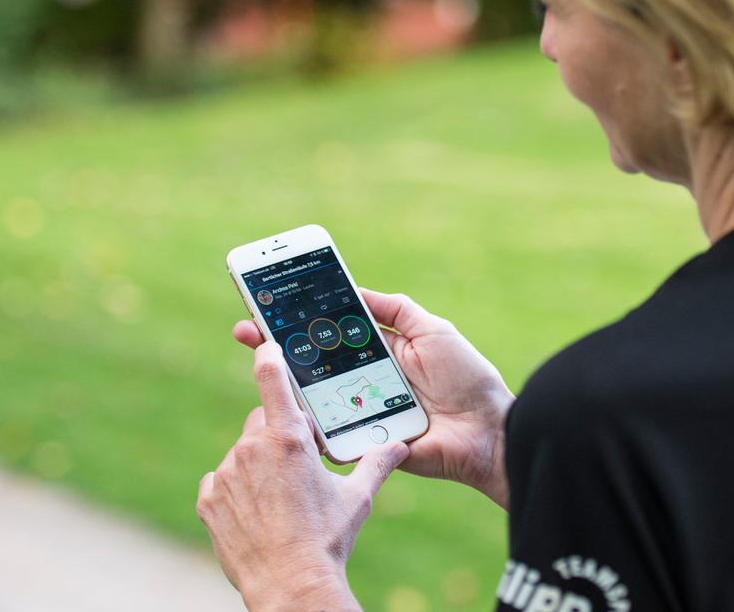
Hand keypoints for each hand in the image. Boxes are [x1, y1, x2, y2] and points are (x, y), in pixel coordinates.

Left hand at [196, 341, 408, 610]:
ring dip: (258, 466)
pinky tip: (257, 513)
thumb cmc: (328, 539)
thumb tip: (399, 445)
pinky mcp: (208, 500)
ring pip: (242, 455)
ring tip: (281, 500)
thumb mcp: (358, 498)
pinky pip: (221, 482)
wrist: (291, 584)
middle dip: (279, 435)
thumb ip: (377, 463)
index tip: (264, 344)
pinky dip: (236, 491)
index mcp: (288, 439)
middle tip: (300, 464)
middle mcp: (251, 449)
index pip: (271, 379)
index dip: (268, 356)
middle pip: (262, 423)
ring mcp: (225, 475)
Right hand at [232, 288, 514, 508]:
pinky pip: (329, 434)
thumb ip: (394, 310)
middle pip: (313, 366)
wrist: (487, 431)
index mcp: (380, 354)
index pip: (332, 335)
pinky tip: (284, 405)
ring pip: (313, 399)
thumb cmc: (467, 379)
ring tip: (259, 362)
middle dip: (278, 349)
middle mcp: (365, 383)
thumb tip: (355, 289)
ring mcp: (361, 414)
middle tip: (246, 332)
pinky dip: (306, 423)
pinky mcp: (363, 443)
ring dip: (285, 383)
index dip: (303, 322)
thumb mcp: (432, 330)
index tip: (270, 307)